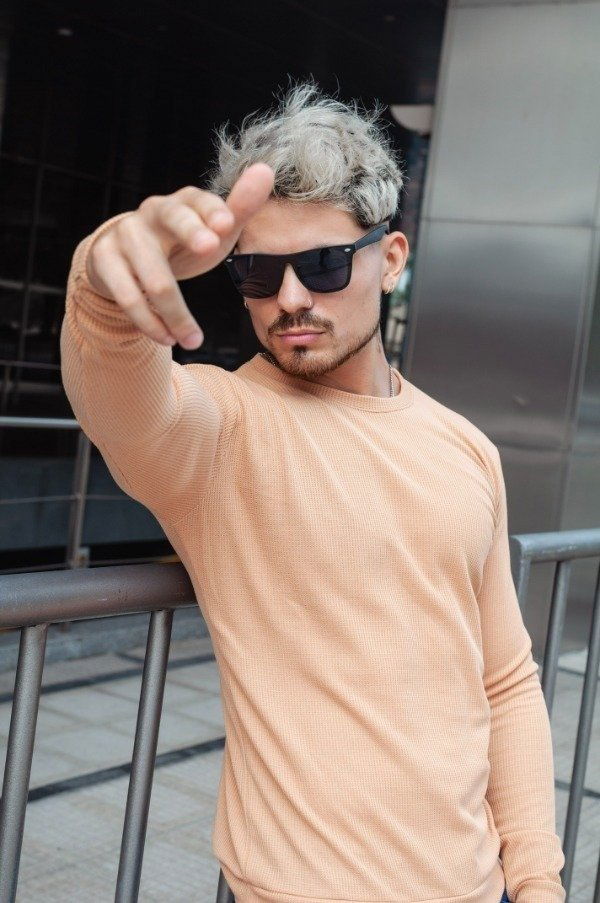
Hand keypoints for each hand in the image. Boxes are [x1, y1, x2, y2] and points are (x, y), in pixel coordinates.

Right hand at [84, 162, 274, 348]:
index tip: (227, 224)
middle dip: (192, 232)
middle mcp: (151, 213)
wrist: (125, 259)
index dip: (211, 210)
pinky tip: (167, 338)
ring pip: (153, 276)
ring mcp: (124, 235)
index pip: (197, 199)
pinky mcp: (104, 261)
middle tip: (212, 247)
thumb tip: (265, 170)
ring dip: (175, 313)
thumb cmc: (180, 244)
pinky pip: (127, 296)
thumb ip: (239, 209)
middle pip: (172, 219)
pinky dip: (150, 322)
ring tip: (193, 340)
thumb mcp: (211, 231)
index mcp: (181, 203)